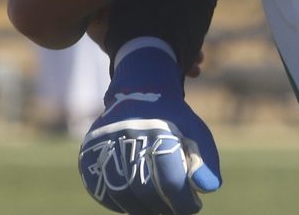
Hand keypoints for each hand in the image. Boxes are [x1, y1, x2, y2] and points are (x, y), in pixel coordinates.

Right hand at [79, 45, 221, 213]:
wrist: (138, 95)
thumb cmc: (172, 120)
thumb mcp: (195, 132)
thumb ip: (204, 159)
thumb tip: (208, 187)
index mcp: (158, 130)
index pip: (171, 180)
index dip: (183, 200)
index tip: (194, 207)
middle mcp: (127, 136)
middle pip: (146, 189)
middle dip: (164, 206)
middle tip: (176, 210)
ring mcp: (104, 146)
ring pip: (122, 193)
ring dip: (142, 208)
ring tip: (158, 207)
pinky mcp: (89, 156)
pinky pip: (102, 191)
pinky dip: (121, 204)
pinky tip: (138, 202)